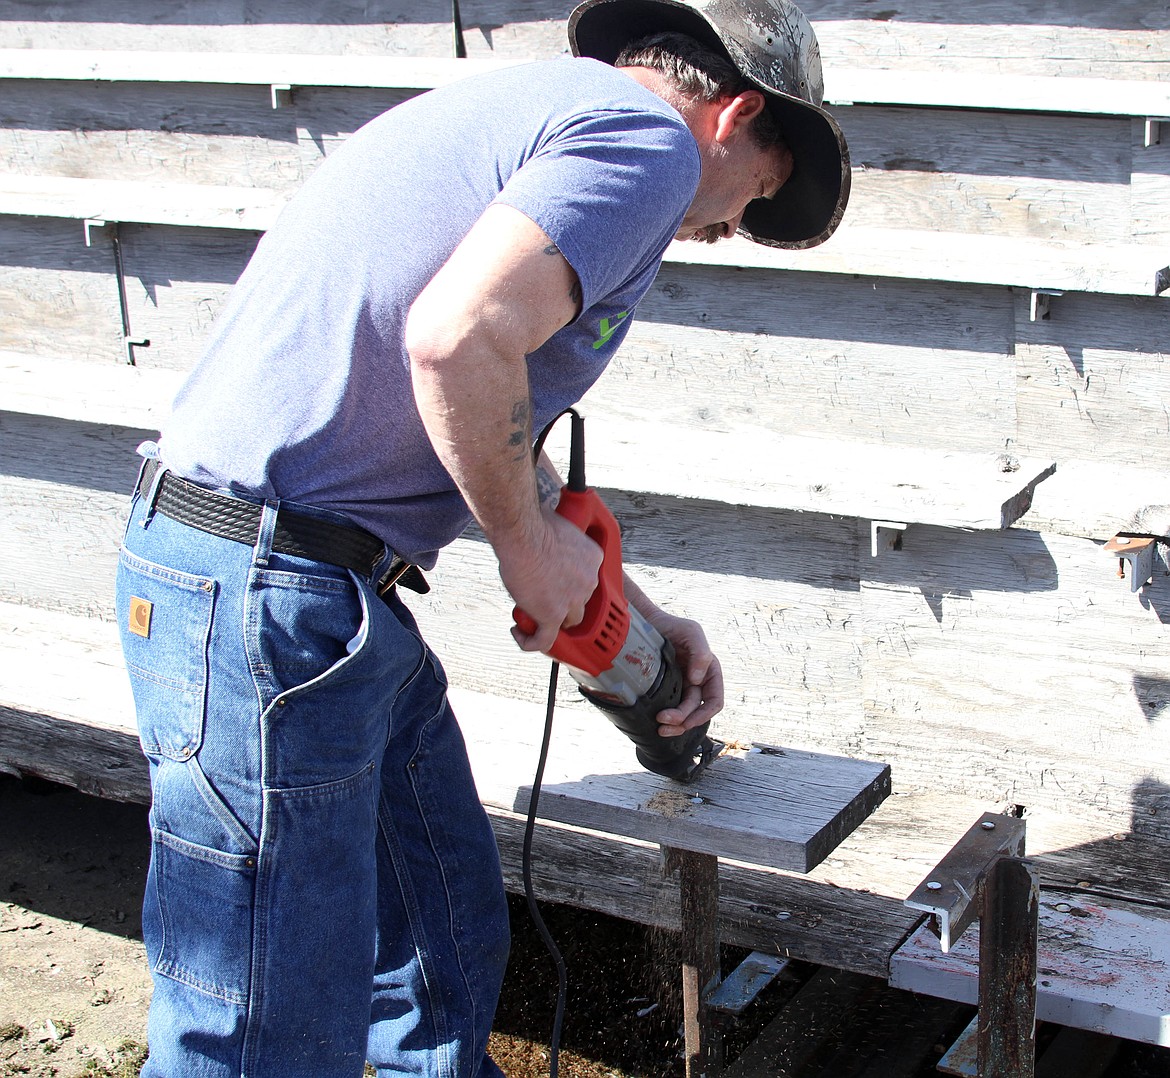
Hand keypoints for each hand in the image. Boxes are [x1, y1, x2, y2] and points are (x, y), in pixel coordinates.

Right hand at [501, 508, 602, 654]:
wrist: (522, 534)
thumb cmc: (535, 524)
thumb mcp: (562, 523)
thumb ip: (561, 537)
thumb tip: (550, 534)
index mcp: (593, 559)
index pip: (587, 579)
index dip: (570, 582)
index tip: (555, 580)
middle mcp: (588, 581)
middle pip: (580, 602)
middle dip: (562, 601)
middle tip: (541, 596)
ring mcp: (571, 601)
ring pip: (567, 622)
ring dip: (550, 620)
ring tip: (530, 613)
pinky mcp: (551, 615)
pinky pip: (544, 640)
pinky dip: (531, 641)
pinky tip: (520, 633)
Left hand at [649, 613, 723, 736]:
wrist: (645, 623)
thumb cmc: (672, 625)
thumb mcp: (691, 632)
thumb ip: (700, 652)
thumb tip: (698, 679)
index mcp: (709, 672)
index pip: (714, 701)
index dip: (704, 714)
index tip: (688, 720)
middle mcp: (696, 682)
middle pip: (695, 711)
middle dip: (682, 720)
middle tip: (662, 720)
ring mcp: (679, 686)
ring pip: (681, 714)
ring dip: (673, 724)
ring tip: (659, 727)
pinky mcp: (663, 688)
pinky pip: (667, 707)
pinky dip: (664, 717)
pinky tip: (653, 721)